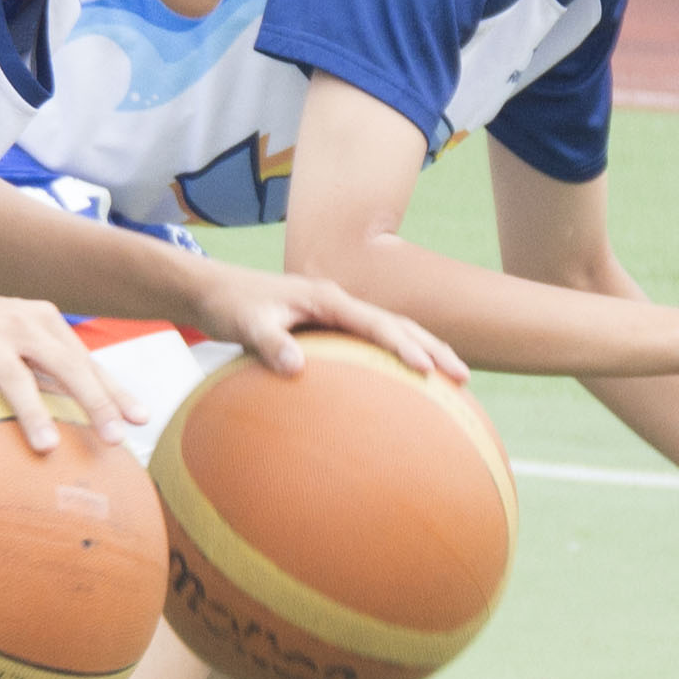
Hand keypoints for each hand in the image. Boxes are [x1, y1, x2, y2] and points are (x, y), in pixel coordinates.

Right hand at [0, 284, 127, 448]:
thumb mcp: (22, 336)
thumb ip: (56, 363)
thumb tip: (102, 405)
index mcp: (44, 322)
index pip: (87, 361)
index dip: (115, 391)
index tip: (142, 420)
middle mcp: (19, 324)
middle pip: (64, 365)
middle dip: (93, 401)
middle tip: (114, 438)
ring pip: (13, 376)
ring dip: (32, 413)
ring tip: (48, 448)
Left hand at [183, 265, 468, 381]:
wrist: (215, 293)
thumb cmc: (230, 308)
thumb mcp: (245, 325)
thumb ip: (269, 344)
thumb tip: (295, 368)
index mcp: (326, 299)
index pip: (375, 323)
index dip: (403, 346)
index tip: (426, 369)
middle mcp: (338, 303)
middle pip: (398, 325)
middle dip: (432, 349)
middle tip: (462, 376)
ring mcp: (337, 315)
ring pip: (393, 331)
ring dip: (424, 351)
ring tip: (454, 379)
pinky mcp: (331, 328)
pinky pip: (373, 343)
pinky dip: (397, 358)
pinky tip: (408, 385)